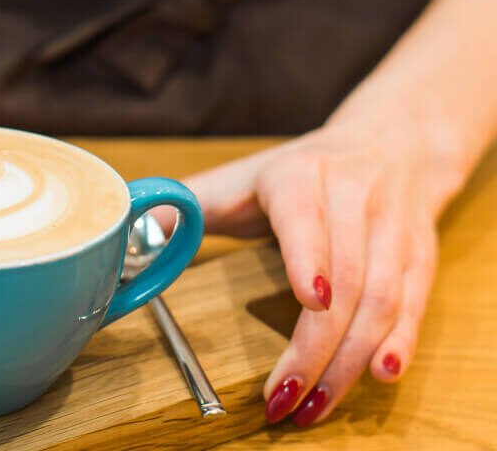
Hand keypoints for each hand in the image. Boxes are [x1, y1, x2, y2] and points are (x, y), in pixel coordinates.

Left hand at [150, 115, 465, 426]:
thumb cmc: (302, 170)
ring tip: (315, 405)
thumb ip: (188, 206)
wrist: (390, 142)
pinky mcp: (420, 254)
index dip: (311, 258)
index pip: (307, 217)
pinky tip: (380, 375)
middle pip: (346, 277)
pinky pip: (415, 303)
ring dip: (350, 360)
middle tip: (283, 397)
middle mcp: (353, 197)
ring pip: (382, 298)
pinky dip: (401, 343)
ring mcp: (392, 227)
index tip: (310, 300)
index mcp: (299, 176)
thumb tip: (127, 235)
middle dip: (316, 347)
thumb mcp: (242, 179)